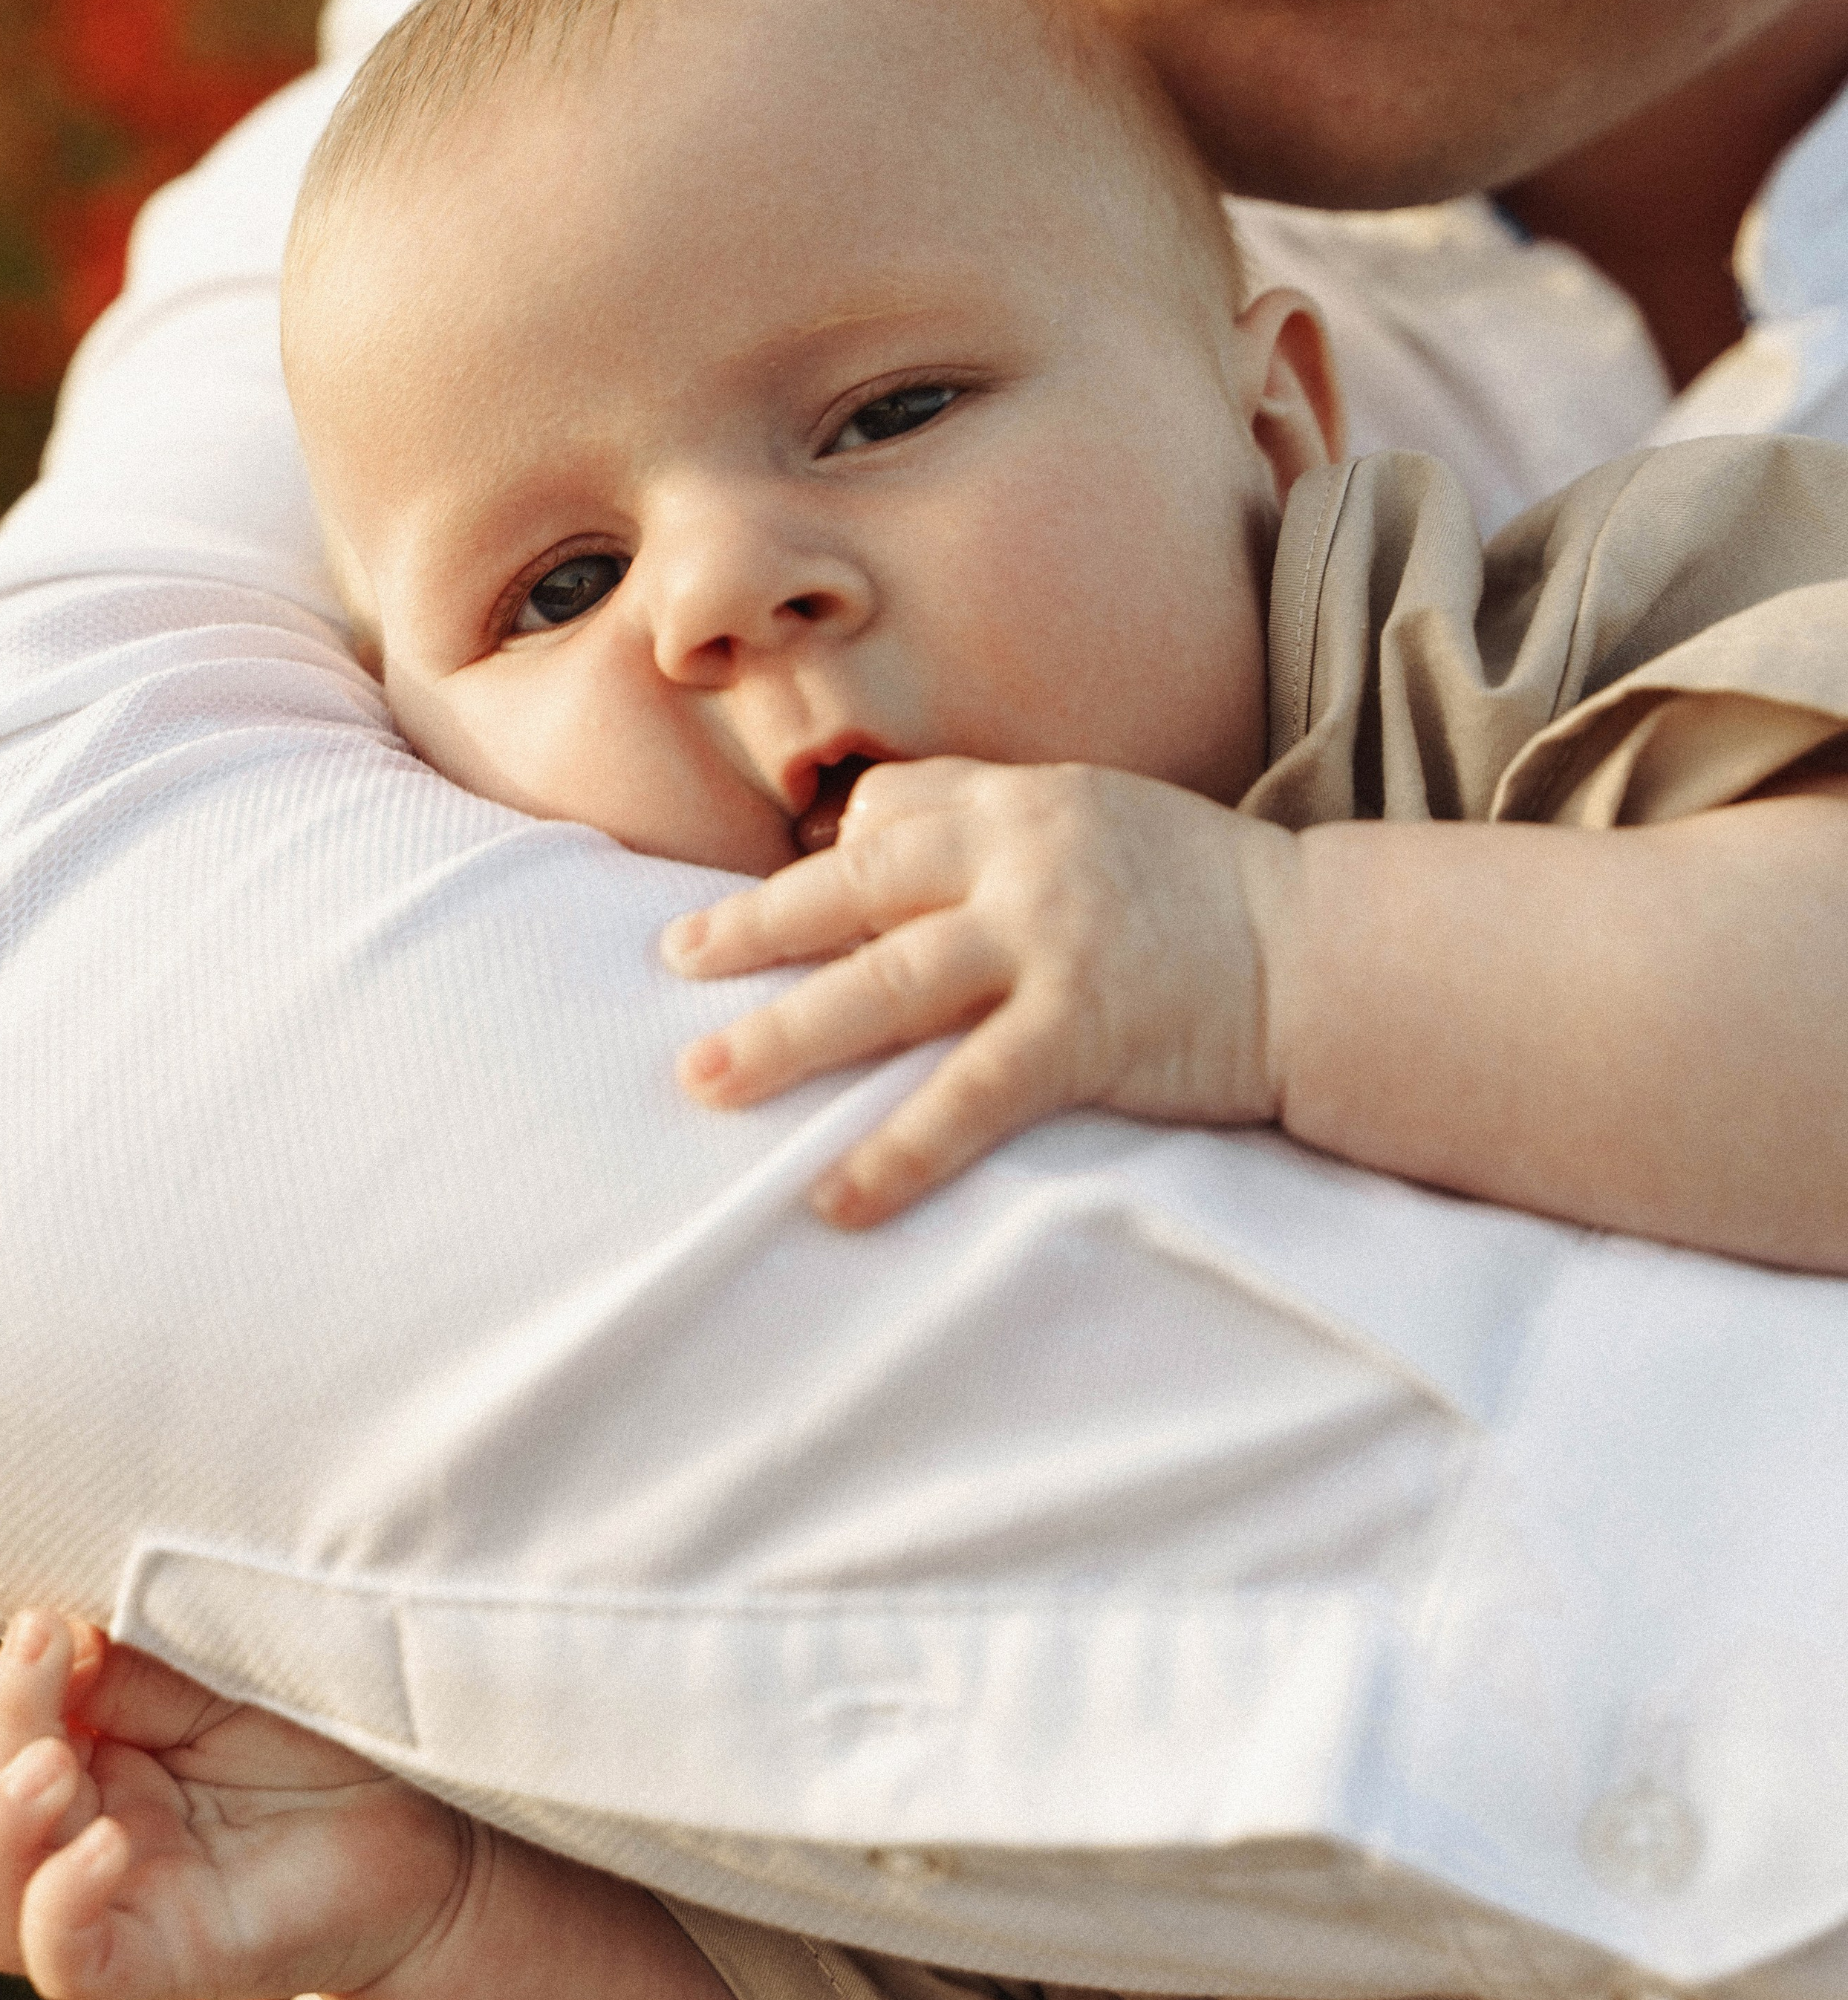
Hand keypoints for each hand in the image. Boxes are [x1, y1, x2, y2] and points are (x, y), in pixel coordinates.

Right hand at [0, 1610, 474, 1999]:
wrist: (436, 1822)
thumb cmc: (330, 1738)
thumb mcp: (229, 1679)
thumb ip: (140, 1667)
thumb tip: (45, 1631)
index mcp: (102, 1760)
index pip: (12, 1734)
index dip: (14, 1681)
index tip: (45, 1622)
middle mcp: (93, 1835)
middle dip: (1, 1730)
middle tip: (43, 1657)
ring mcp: (124, 1904)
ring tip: (50, 1762)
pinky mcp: (165, 1962)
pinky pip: (70, 1960)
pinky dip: (61, 1907)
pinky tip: (107, 1844)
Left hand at [663, 758, 1299, 1227]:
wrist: (1325, 956)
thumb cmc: (1212, 897)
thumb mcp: (1102, 823)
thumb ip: (1004, 836)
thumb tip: (884, 854)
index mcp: (1022, 801)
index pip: (889, 814)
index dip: (827, 861)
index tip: (770, 907)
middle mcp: (1022, 858)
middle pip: (854, 891)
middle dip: (755, 930)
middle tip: (674, 964)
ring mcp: (1050, 943)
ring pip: (885, 987)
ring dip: (786, 1037)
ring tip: (707, 1079)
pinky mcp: (1083, 1033)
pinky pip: (965, 1099)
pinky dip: (895, 1152)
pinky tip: (836, 1197)